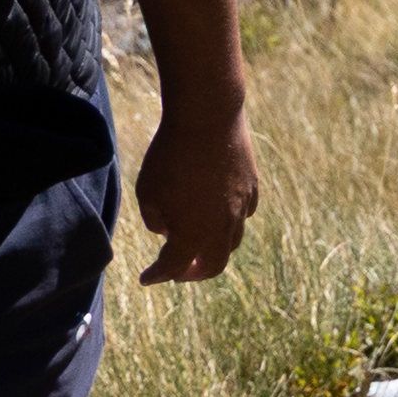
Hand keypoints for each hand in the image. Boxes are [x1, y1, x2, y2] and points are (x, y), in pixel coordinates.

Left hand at [133, 89, 256, 284]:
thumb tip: (168, 229)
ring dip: (214, 250)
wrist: (207, 119)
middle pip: (213, 266)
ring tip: (201, 245)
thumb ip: (155, 219)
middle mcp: (221, 228)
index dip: (157, 275)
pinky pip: (243, 215)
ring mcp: (240, 208)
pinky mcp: (251, 188)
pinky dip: (229, 223)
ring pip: (232, 242)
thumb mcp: (148, 191)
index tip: (146, 278)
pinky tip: (219, 214)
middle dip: (194, 273)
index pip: (173, 267)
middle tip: (180, 273)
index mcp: (192, 235)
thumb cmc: (170, 156)